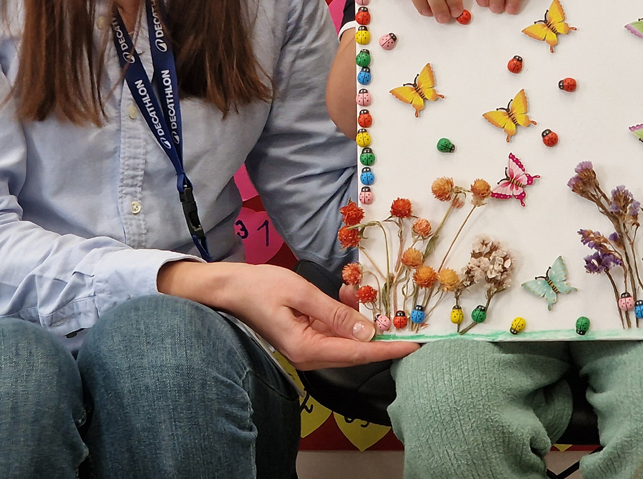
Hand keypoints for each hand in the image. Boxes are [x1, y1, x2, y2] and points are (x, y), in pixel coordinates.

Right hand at [158, 261, 418, 369]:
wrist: (227, 289)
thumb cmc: (259, 287)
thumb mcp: (300, 293)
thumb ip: (335, 313)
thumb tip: (368, 331)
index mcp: (308, 348)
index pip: (358, 352)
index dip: (389, 348)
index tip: (415, 344)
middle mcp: (309, 355)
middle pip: (355, 350)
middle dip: (381, 334)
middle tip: (405, 319)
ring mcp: (306, 348)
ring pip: (346, 338)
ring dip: (360, 318)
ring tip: (366, 293)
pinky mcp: (304, 337)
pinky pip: (333, 329)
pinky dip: (344, 313)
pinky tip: (347, 293)